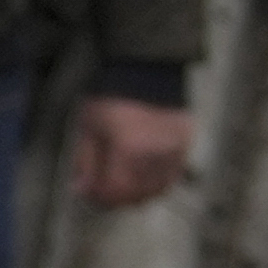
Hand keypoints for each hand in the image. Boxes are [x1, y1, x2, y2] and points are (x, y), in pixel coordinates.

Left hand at [71, 96, 195, 208]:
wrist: (145, 68)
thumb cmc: (112, 95)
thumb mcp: (89, 127)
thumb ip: (85, 162)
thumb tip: (82, 190)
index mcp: (130, 150)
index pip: (117, 191)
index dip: (100, 198)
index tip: (89, 194)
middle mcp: (156, 154)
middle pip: (139, 195)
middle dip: (117, 198)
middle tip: (103, 190)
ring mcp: (175, 149)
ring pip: (158, 189)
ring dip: (138, 193)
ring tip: (122, 183)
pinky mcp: (186, 143)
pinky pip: (173, 175)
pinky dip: (157, 181)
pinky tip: (142, 176)